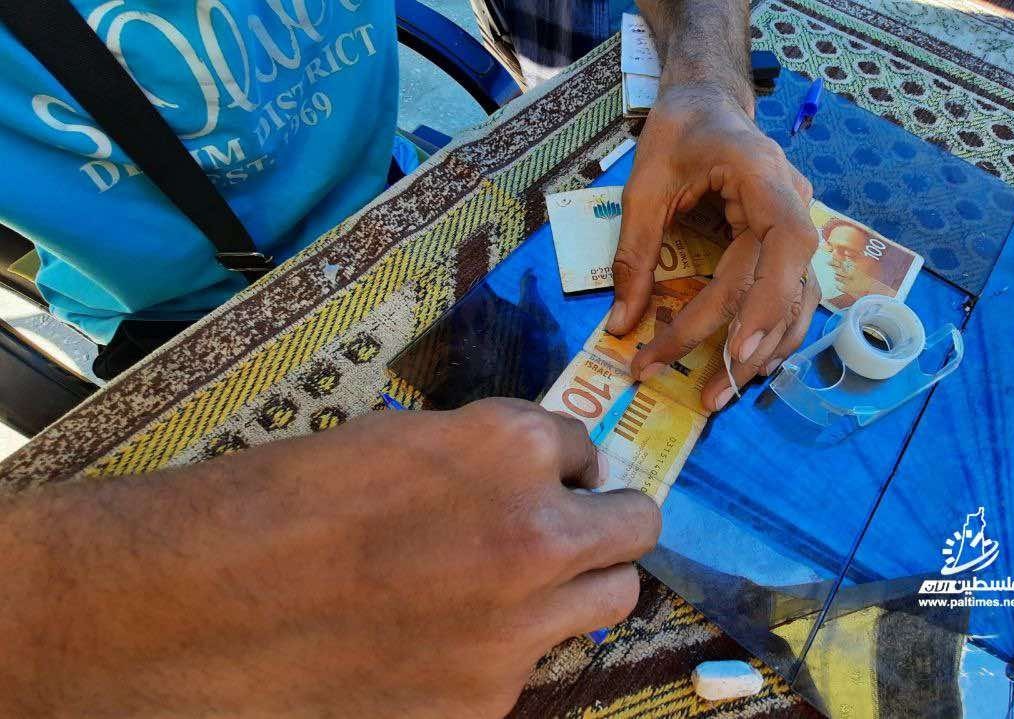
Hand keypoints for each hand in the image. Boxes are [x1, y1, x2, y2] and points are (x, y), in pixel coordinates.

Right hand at [0, 399, 659, 717]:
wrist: (193, 602)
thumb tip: (529, 479)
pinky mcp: (486, 702)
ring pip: (608, 602)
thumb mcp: (395, 445)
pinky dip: (500, 652)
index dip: (558, 463)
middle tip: (567, 530)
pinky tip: (435, 645)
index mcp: (509, 448)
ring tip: (517, 589)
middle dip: (602, 522)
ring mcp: (519, 627)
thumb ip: (479, 461)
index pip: (584, 448)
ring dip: (575, 586)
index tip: (541, 477)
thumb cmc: (276, 503)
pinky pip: (529, 666)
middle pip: (633, 528)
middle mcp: (537, 534)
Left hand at [610, 85, 818, 410]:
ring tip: (721, 394)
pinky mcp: (790, 245)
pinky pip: (792, 297)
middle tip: (709, 396)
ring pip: (799, 301)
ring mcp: (800, 224)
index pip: (780, 248)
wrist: (708, 103)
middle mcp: (795, 203)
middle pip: (789, 286)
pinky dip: (772, 335)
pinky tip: (744, 367)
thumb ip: (634, 254)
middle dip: (750, 346)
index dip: (763, 304)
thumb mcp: (643, 185)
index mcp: (763, 176)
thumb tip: (621, 325)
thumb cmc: (677, 133)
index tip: (725, 351)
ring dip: (764, 352)